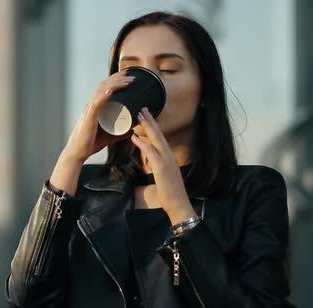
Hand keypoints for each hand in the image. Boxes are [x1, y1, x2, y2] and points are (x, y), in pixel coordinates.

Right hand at [61, 70, 134, 163]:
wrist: (77, 153)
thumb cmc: (89, 144)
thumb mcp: (109, 137)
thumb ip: (120, 133)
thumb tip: (132, 130)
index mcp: (94, 108)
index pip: (104, 88)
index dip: (115, 80)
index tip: (127, 76)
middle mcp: (90, 106)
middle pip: (104, 86)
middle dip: (117, 78)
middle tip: (130, 74)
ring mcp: (89, 110)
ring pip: (101, 91)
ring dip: (115, 84)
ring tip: (128, 81)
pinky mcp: (88, 118)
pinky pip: (96, 104)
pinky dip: (103, 96)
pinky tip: (111, 91)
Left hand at [129, 107, 196, 223]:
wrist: (178, 204)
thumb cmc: (169, 193)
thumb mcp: (162, 175)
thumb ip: (156, 166)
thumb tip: (149, 161)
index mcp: (169, 157)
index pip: (160, 138)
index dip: (153, 126)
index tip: (147, 116)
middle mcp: (168, 155)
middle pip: (159, 133)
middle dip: (150, 120)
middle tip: (142, 108)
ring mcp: (166, 160)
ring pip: (156, 138)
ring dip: (146, 126)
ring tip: (138, 115)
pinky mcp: (161, 167)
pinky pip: (150, 151)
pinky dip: (142, 143)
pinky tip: (133, 137)